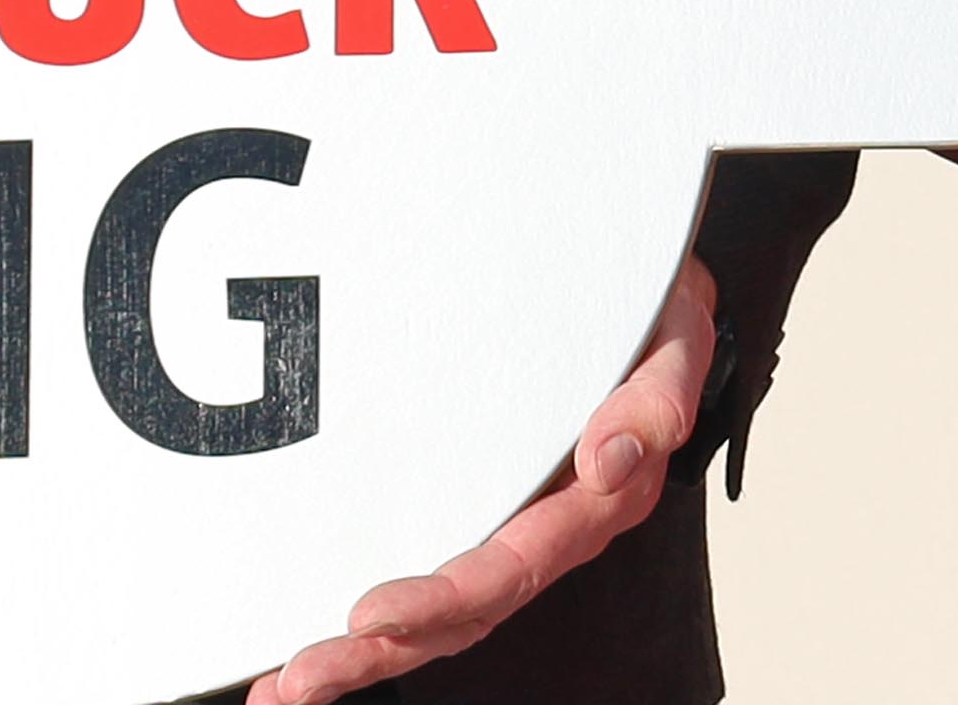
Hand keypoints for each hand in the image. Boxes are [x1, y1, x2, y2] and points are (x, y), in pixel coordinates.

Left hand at [249, 261, 713, 704]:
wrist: (638, 292)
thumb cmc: (650, 317)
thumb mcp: (673, 336)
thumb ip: (657, 396)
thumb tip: (610, 462)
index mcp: (593, 503)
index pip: (513, 568)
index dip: (441, 600)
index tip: (369, 615)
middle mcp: (544, 531)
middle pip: (460, 613)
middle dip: (378, 651)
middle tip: (301, 678)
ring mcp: (504, 523)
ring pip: (433, 611)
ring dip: (358, 655)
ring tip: (284, 688)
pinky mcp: (471, 503)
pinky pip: (418, 569)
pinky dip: (361, 623)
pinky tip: (297, 653)